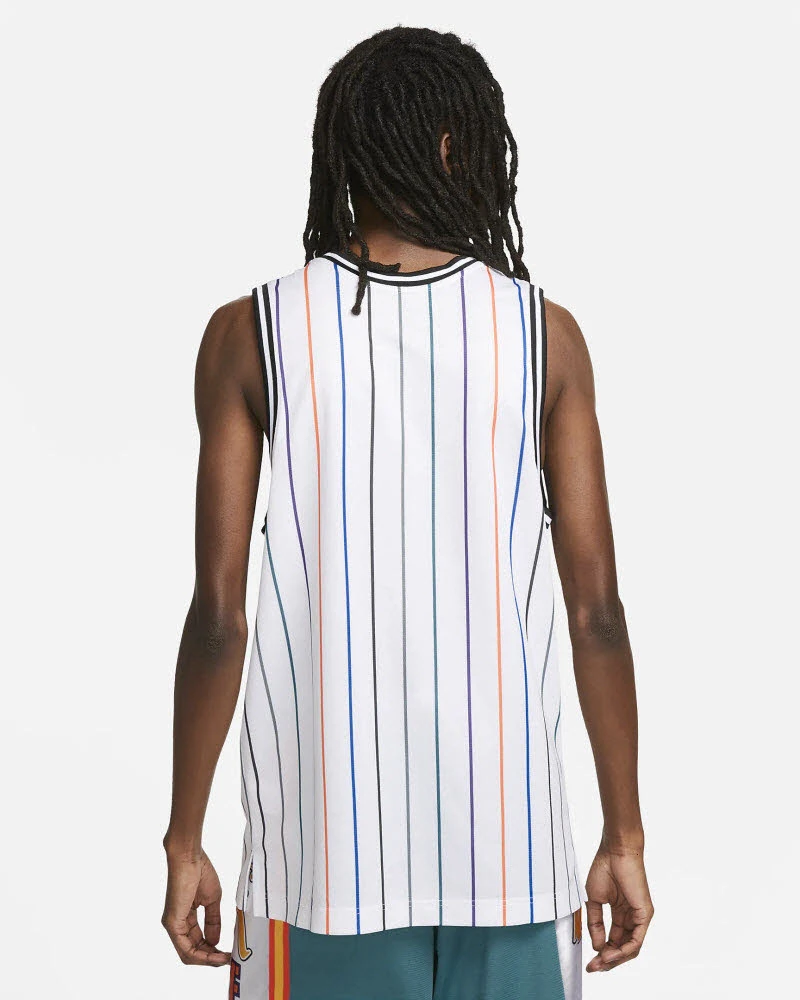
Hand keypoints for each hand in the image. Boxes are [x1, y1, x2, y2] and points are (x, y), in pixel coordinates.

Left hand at [162, 846, 230, 966]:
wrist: (189, 857)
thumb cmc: (200, 871)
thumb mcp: (212, 899)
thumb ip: (213, 921)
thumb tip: (215, 941)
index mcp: (185, 917)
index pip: (197, 942)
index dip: (212, 950)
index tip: (228, 952)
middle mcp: (176, 924)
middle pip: (192, 951)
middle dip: (211, 958)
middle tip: (228, 959)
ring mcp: (173, 925)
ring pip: (188, 954)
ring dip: (207, 960)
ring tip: (224, 959)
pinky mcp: (173, 924)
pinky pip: (185, 948)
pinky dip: (200, 955)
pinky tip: (214, 955)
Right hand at [584, 843, 653, 972]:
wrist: (615, 851)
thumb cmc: (604, 868)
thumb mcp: (594, 900)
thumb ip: (596, 923)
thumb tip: (597, 946)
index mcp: (620, 913)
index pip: (613, 941)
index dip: (601, 953)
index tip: (589, 961)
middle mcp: (631, 917)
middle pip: (622, 948)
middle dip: (607, 960)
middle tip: (593, 967)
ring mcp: (639, 917)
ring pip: (630, 948)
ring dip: (615, 958)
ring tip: (600, 962)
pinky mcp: (645, 914)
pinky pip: (636, 939)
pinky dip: (624, 950)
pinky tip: (611, 953)